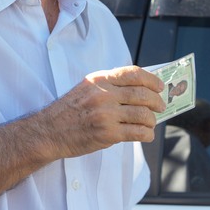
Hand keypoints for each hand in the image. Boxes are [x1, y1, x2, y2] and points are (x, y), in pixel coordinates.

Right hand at [37, 66, 165, 157]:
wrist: (49, 131)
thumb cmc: (69, 111)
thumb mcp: (86, 88)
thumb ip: (109, 86)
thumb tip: (140, 89)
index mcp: (99, 80)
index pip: (134, 74)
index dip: (152, 80)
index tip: (160, 87)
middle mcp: (103, 94)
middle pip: (143, 95)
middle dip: (157, 102)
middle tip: (160, 107)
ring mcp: (106, 114)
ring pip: (144, 115)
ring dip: (152, 120)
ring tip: (150, 123)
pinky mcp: (108, 133)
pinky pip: (138, 133)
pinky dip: (147, 134)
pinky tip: (145, 134)